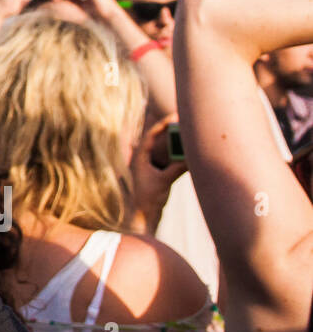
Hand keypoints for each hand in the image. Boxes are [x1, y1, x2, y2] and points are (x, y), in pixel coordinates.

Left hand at [127, 115, 186, 232]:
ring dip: (178, 143)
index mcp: (139, 156)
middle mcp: (144, 158)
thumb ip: (176, 169)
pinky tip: (192, 153)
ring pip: (166, 149)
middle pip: (160, 139)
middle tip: (187, 122)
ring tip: (192, 135)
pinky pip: (171, 160)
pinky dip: (180, 156)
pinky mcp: (159, 173)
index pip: (151, 134)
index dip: (162, 123)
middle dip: (173, 130)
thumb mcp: (163, 181)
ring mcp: (151, 165)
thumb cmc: (147, 199)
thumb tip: (192, 158)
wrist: (143, 215)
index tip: (175, 115)